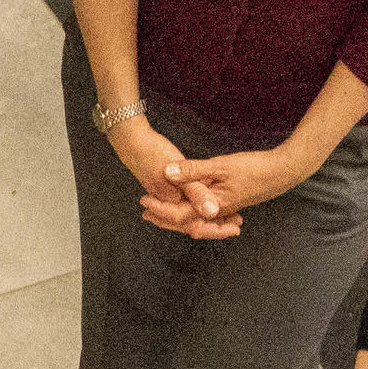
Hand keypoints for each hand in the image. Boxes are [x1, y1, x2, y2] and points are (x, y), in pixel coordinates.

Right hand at [108, 119, 231, 238]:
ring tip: (231, 215)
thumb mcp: (178, 172)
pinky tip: (211, 201)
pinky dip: (201, 204)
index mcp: (171, 203)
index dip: (217, 229)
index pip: (195, 225)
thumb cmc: (152, 153)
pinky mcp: (167, 188)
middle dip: (216, 225)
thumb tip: (213, 212)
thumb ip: (195, 192)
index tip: (236, 228)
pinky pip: (187, 203)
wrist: (130, 139)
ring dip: (209, 215)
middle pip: (194, 223)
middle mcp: (169, 204)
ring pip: (191, 214)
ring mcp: (167, 196)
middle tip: (237, 224)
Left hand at [153, 147, 312, 232]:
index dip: (160, 209)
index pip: (180, 215)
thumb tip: (167, 173)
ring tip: (159, 212)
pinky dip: (192, 212)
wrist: (283, 171)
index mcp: (213, 205)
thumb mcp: (220, 165)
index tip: (143, 201)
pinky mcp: (229, 203)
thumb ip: (193, 170)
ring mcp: (225, 208)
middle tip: (145, 212)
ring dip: (177, 216)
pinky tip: (185, 204)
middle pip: (186, 222)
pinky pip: (206, 213)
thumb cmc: (254, 168)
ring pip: (196, 219)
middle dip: (165, 219)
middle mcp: (218, 211)